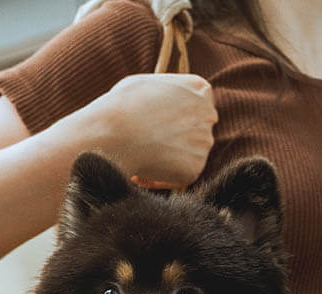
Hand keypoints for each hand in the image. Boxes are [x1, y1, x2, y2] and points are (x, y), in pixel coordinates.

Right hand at [84, 73, 217, 188]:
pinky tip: (139, 174)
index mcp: (200, 89)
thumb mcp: (144, 86)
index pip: (196, 107)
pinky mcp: (194, 170)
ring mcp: (204, 144)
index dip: (175, 120)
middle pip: (196, 132)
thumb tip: (161, 105)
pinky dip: (160, 178)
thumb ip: (163, 95)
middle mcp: (208, 115)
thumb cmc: (121, 106)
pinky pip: (178, 177)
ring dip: (167, 159)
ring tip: (139, 157)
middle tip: (148, 145)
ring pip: (187, 156)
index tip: (156, 126)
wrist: (113, 133)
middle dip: (176, 140)